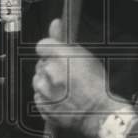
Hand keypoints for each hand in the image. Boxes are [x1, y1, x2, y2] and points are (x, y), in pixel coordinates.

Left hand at [33, 19, 126, 137]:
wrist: (99, 113)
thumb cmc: (96, 85)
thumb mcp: (85, 56)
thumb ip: (65, 39)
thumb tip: (54, 23)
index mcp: (59, 56)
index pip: (42, 45)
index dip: (49, 50)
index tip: (55, 54)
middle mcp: (48, 72)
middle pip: (41, 64)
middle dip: (51, 67)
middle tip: (67, 75)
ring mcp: (44, 91)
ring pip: (38, 81)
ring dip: (47, 83)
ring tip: (65, 88)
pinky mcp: (42, 106)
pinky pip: (39, 97)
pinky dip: (47, 98)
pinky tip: (61, 99)